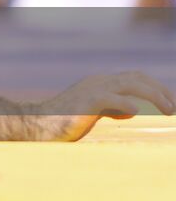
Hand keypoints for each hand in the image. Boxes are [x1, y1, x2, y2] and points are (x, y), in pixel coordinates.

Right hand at [23, 72, 175, 140]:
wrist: (38, 123)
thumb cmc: (64, 120)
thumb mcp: (93, 111)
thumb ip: (111, 108)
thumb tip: (131, 110)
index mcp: (100, 83)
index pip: (134, 77)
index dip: (156, 87)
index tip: (170, 103)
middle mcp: (99, 81)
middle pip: (137, 78)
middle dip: (161, 90)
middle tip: (174, 107)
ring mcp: (92, 89)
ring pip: (130, 84)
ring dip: (153, 96)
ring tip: (168, 110)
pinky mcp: (86, 101)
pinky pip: (111, 98)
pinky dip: (126, 103)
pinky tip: (134, 112)